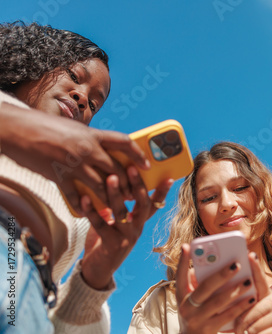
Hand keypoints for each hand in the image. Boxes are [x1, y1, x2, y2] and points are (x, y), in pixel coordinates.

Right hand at [0, 103, 149, 214]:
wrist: (16, 130)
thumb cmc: (44, 126)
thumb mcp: (74, 129)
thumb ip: (90, 140)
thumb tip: (105, 150)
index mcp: (92, 134)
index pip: (124, 143)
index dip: (138, 155)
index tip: (146, 165)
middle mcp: (86, 149)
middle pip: (116, 169)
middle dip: (127, 184)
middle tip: (132, 194)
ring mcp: (73, 164)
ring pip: (101, 186)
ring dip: (111, 199)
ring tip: (118, 209)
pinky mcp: (59, 177)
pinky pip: (76, 196)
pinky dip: (85, 206)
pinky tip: (91, 213)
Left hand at [80, 166, 171, 289]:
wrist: (97, 271)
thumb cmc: (105, 242)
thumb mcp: (114, 223)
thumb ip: (115, 207)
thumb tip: (109, 183)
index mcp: (139, 223)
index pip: (154, 205)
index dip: (162, 192)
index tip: (169, 178)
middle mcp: (136, 229)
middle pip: (142, 205)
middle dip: (137, 185)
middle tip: (131, 168)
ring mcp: (125, 237)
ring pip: (122, 213)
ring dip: (115, 194)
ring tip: (110, 177)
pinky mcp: (111, 245)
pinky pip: (101, 224)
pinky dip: (92, 211)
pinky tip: (85, 198)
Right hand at [175, 244, 255, 333]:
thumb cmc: (195, 312)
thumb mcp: (190, 298)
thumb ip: (196, 281)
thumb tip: (206, 261)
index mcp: (181, 295)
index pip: (179, 275)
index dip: (182, 261)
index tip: (187, 246)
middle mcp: (186, 307)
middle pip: (204, 287)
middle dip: (221, 275)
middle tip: (236, 264)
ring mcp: (197, 319)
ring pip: (218, 302)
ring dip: (235, 290)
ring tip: (248, 281)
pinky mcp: (209, 330)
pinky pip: (227, 316)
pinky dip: (240, 307)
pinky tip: (251, 298)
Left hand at [234, 255, 271, 333]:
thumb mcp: (271, 316)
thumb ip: (255, 313)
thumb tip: (231, 319)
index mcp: (270, 298)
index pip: (261, 281)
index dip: (255, 268)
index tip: (250, 255)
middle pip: (247, 314)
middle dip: (240, 326)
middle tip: (239, 331)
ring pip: (252, 328)